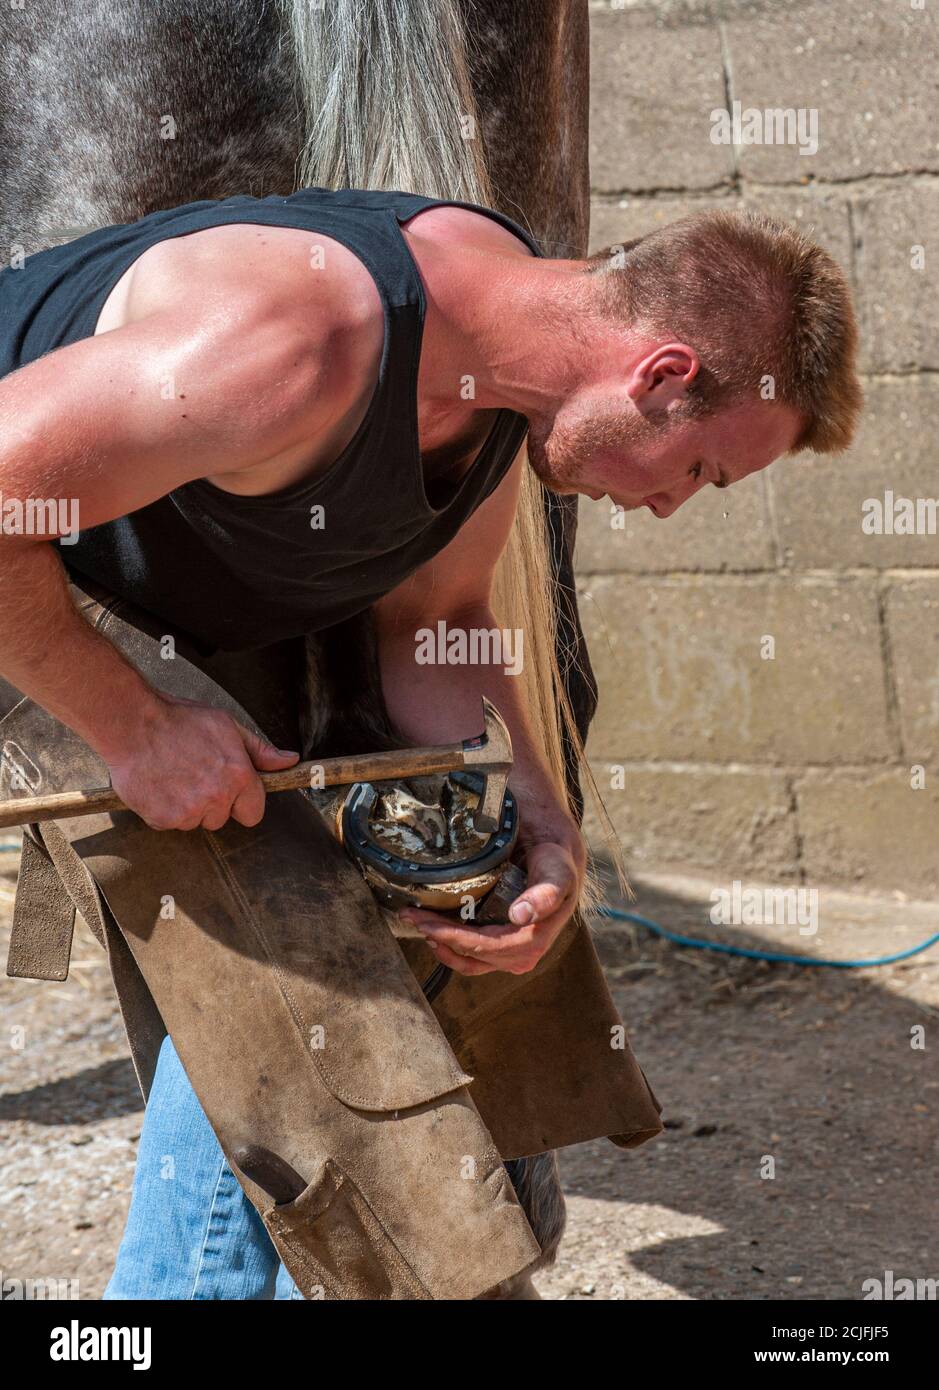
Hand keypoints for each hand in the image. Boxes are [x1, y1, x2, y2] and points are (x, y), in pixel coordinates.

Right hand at [105, 693, 298, 830]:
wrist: (132, 723)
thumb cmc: (180, 720)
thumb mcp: (227, 727)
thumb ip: (260, 750)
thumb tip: (289, 762)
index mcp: (239, 776)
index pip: (254, 813)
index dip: (242, 801)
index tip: (229, 791)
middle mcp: (217, 797)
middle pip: (222, 818)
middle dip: (212, 803)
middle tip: (194, 774)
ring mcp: (189, 811)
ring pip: (195, 821)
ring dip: (187, 806)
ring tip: (173, 775)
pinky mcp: (163, 819)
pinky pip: (170, 823)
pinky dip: (164, 809)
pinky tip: (159, 784)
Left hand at [399, 835, 584, 976]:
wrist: (558, 862)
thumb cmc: (555, 865)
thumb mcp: (556, 873)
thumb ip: (544, 894)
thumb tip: (520, 916)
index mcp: (534, 940)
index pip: (485, 946)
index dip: (453, 938)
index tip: (425, 922)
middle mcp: (523, 955)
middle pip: (472, 954)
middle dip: (439, 937)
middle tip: (411, 916)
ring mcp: (512, 956)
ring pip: (469, 960)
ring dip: (441, 945)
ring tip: (418, 923)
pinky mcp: (502, 951)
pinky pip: (473, 958)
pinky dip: (451, 948)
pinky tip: (435, 933)